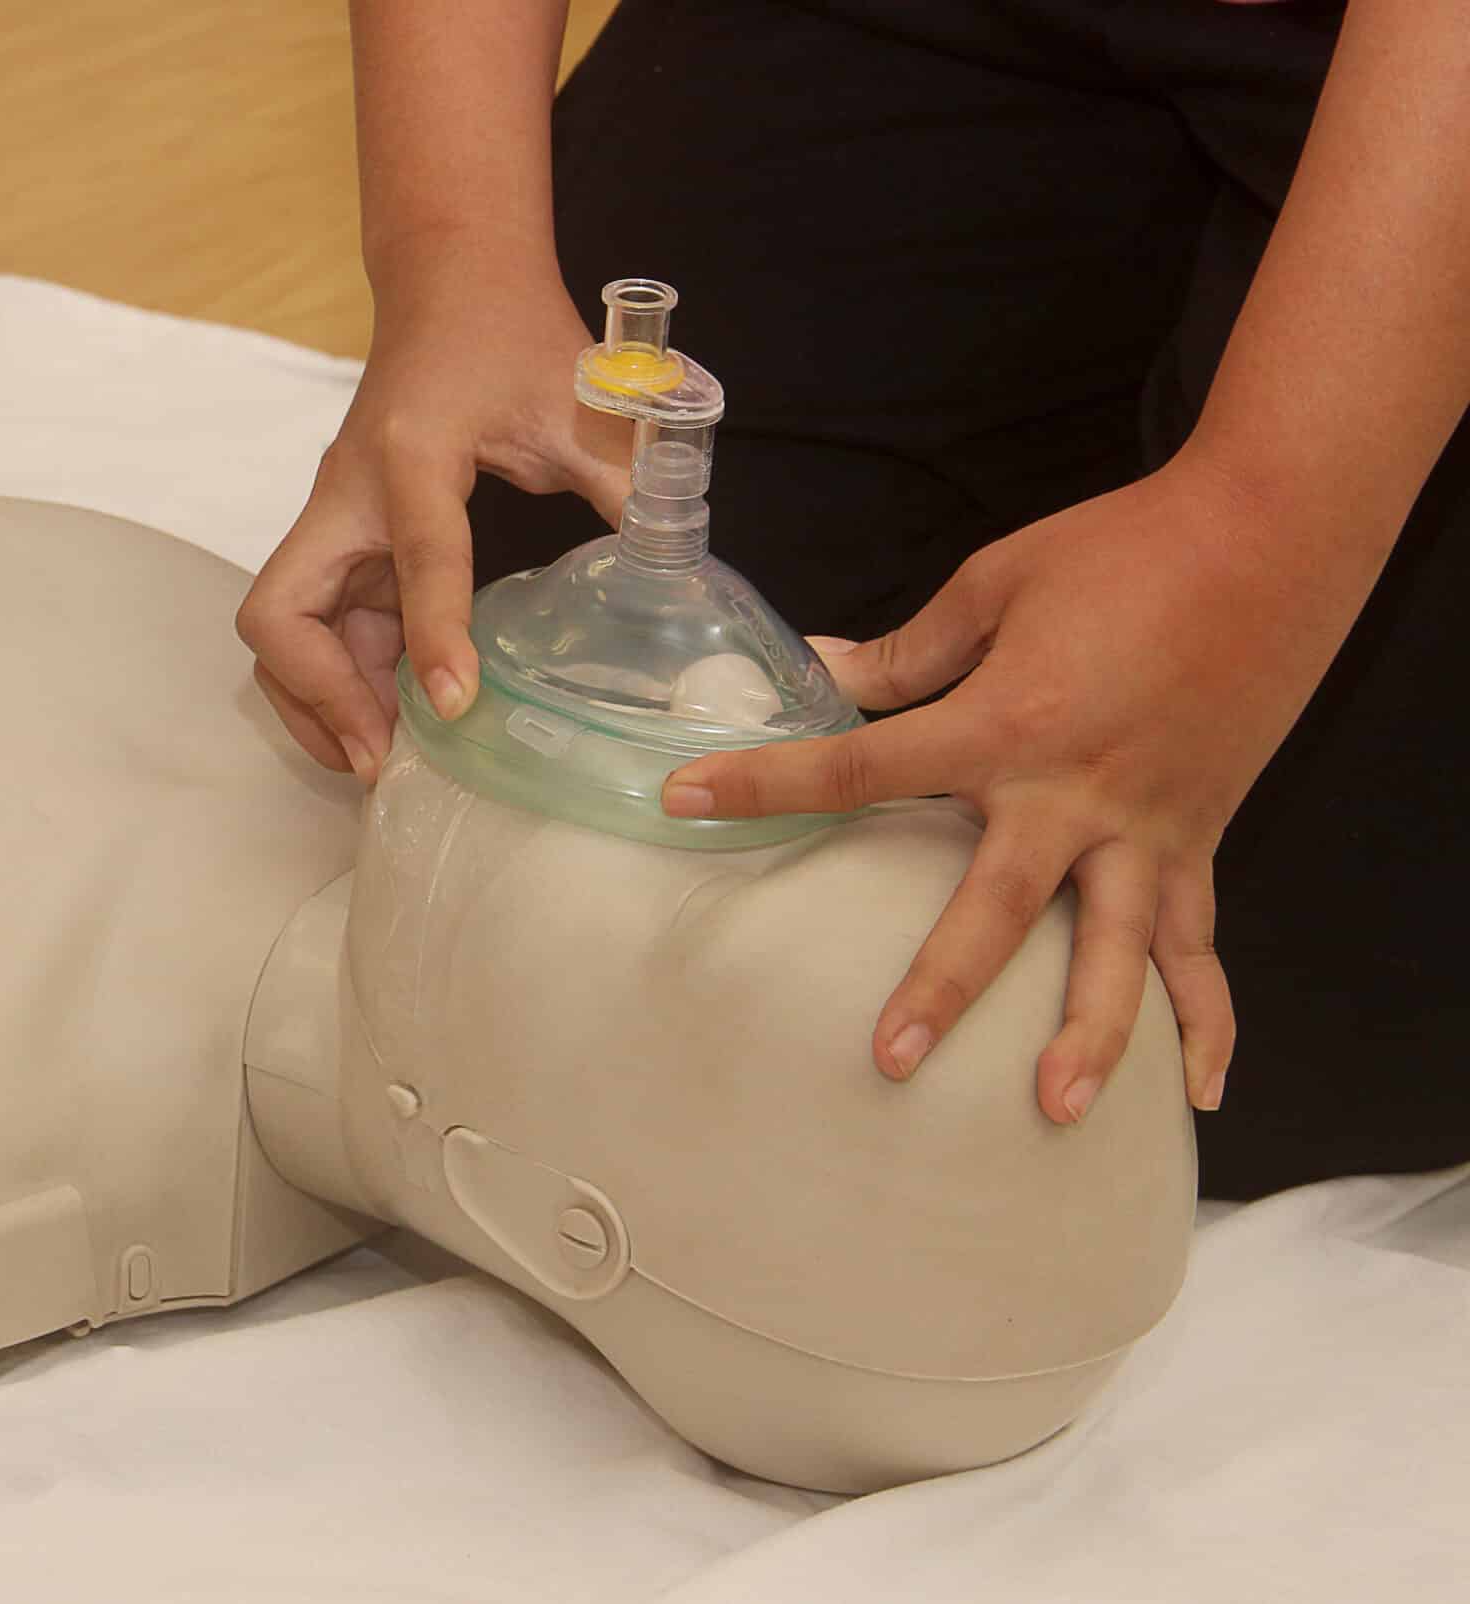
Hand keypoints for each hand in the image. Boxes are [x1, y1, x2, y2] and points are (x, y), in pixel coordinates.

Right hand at [238, 252, 629, 778]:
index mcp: (412, 453)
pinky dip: (339, 680)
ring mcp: (335, 521)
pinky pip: (317, 627)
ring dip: (319, 700)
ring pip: (284, 632)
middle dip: (321, 694)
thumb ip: (625, 482)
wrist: (452, 281)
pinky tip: (392, 716)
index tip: (455, 708)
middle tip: (385, 755)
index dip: (434, 635)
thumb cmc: (512, 333)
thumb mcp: (582, 402)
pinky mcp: (344, 541)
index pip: (416, 557)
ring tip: (383, 757)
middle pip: (280, 615)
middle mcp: (348, 493)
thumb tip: (677, 572)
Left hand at [660, 458, 1340, 1122]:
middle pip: (996, 908)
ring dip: (1092, 1036)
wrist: (1274, 534)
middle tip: (891, 1061)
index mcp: (1005, 723)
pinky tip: (1203, 1090)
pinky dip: (1208, 1020)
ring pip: (1117, 953)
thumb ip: (908, 654)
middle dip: (942, 988)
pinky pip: (1202, 945)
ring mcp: (1147, 827)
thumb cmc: (1125, 550)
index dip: (766, 781)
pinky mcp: (1201, 838)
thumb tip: (823, 667)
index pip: (861, 764)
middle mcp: (1075, 793)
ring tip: (1055, 1110)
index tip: (684, 797)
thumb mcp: (995, 585)